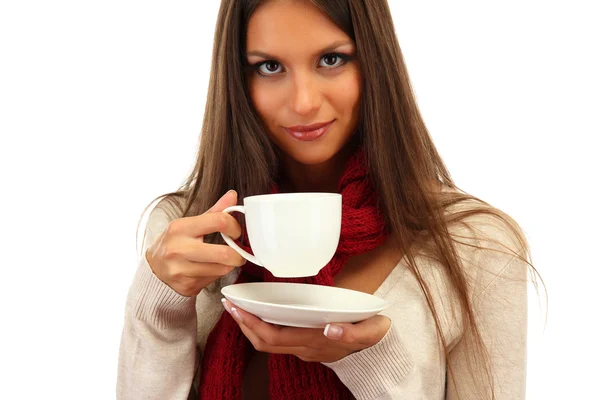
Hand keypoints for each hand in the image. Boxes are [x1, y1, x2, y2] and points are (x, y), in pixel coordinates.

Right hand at [145, 190, 246, 296]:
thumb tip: (232, 195)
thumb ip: (214, 212)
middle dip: (238, 254)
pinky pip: (214, 279)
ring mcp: (181, 269)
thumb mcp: (190, 224)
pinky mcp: (186, 285)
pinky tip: (210, 269)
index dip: (234, 227)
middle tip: (238, 252)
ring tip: (224, 260)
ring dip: (229, 265)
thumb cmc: (175, 243)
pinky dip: (217, 274)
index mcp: (180, 227)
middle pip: (223, 253)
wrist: (154, 270)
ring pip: (222, 269)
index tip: (236, 232)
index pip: (218, 221)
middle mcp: (178, 249)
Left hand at [221, 298, 390, 362]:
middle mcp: (304, 348)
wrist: (379, 351)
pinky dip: (262, 326)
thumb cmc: (372, 335)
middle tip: (230, 304)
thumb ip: (351, 332)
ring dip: (249, 326)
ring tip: (238, 307)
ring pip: (267, 342)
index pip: (274, 338)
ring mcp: (303, 349)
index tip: (238, 309)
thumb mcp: (368, 331)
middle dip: (243, 324)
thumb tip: (330, 329)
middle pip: (263, 343)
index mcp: (314, 342)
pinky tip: (259, 312)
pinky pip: (276, 339)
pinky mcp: (305, 344)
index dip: (252, 325)